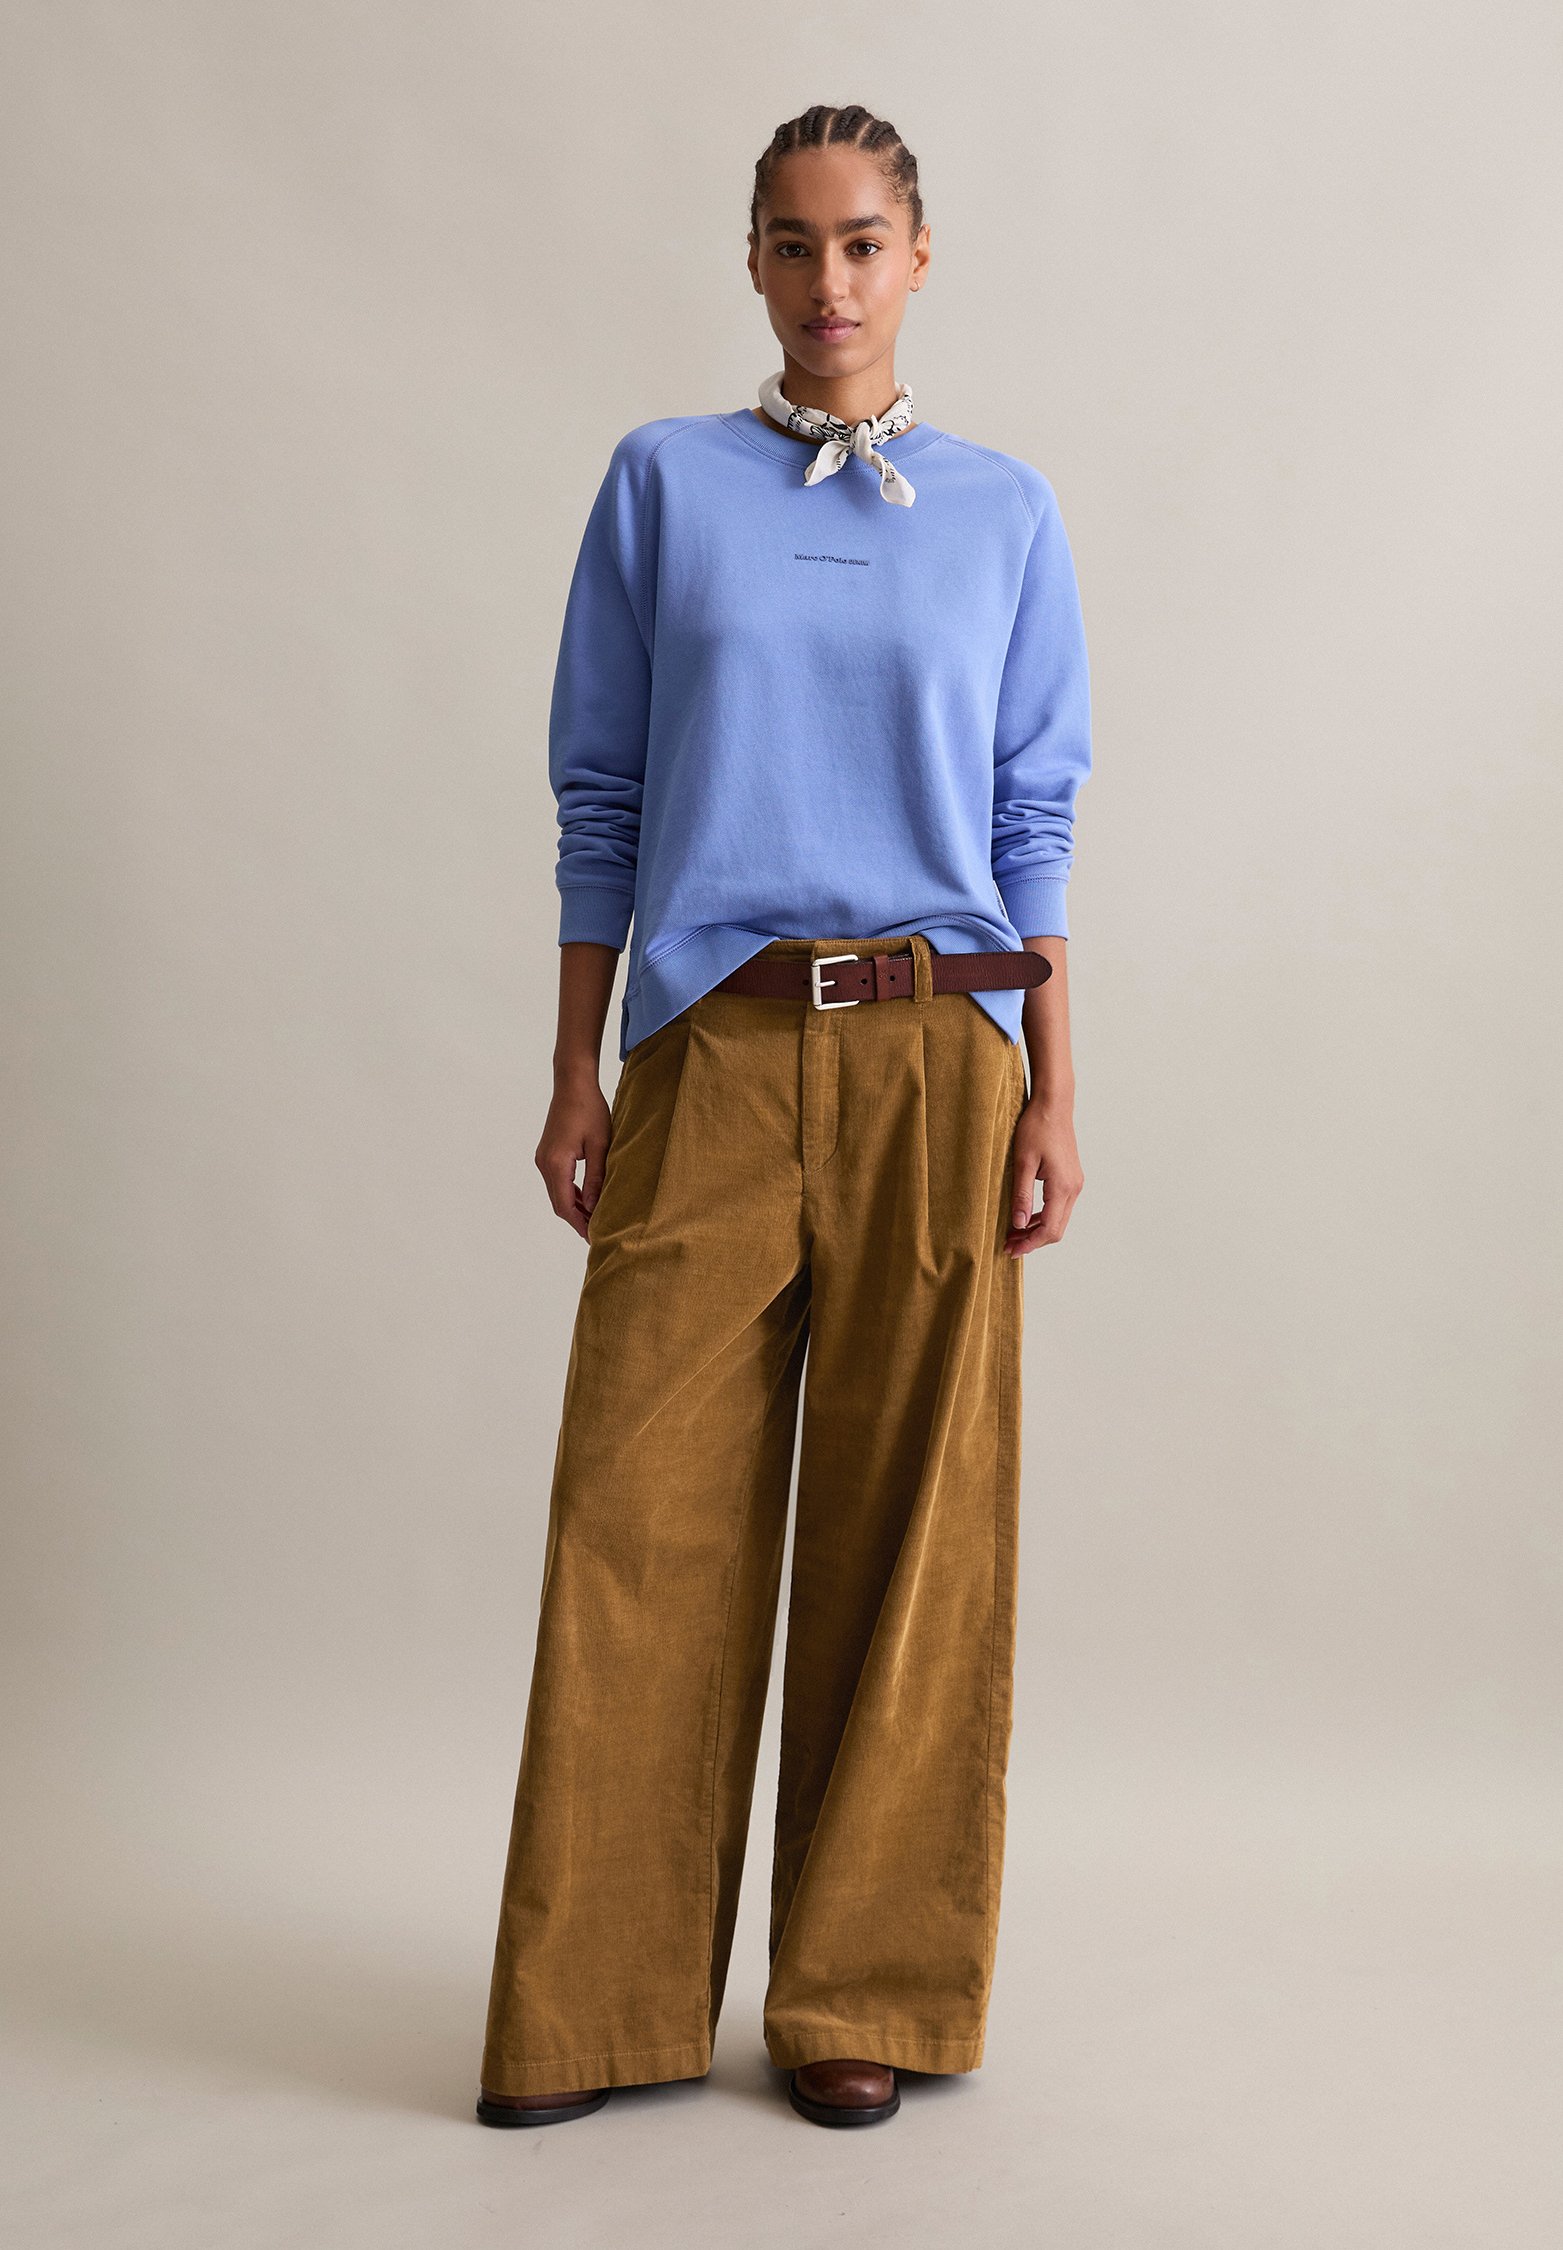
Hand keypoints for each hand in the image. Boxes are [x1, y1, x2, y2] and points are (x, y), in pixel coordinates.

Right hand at [536, 1074, 611, 1240]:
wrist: (573, 1084)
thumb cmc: (590, 1110)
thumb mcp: (599, 1146)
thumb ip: (596, 1178)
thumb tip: (595, 1207)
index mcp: (556, 1163)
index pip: (565, 1205)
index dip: (579, 1224)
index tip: (594, 1238)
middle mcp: (544, 1163)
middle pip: (558, 1203)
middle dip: (577, 1220)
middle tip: (597, 1234)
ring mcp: (543, 1158)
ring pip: (557, 1193)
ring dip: (574, 1207)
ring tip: (595, 1219)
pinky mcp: (547, 1153)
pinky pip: (557, 1181)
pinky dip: (571, 1193)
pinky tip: (587, 1198)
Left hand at [1005, 1098, 1083, 1255]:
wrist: (1054, 1105)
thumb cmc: (1036, 1128)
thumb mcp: (1023, 1162)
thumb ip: (1021, 1194)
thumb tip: (1019, 1224)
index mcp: (1062, 1186)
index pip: (1048, 1228)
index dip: (1029, 1243)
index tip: (1010, 1249)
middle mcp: (1073, 1188)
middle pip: (1056, 1229)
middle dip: (1033, 1241)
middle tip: (1009, 1246)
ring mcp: (1075, 1183)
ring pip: (1059, 1219)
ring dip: (1037, 1230)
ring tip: (1013, 1234)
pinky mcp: (1071, 1178)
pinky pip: (1059, 1207)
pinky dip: (1043, 1217)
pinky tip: (1025, 1217)